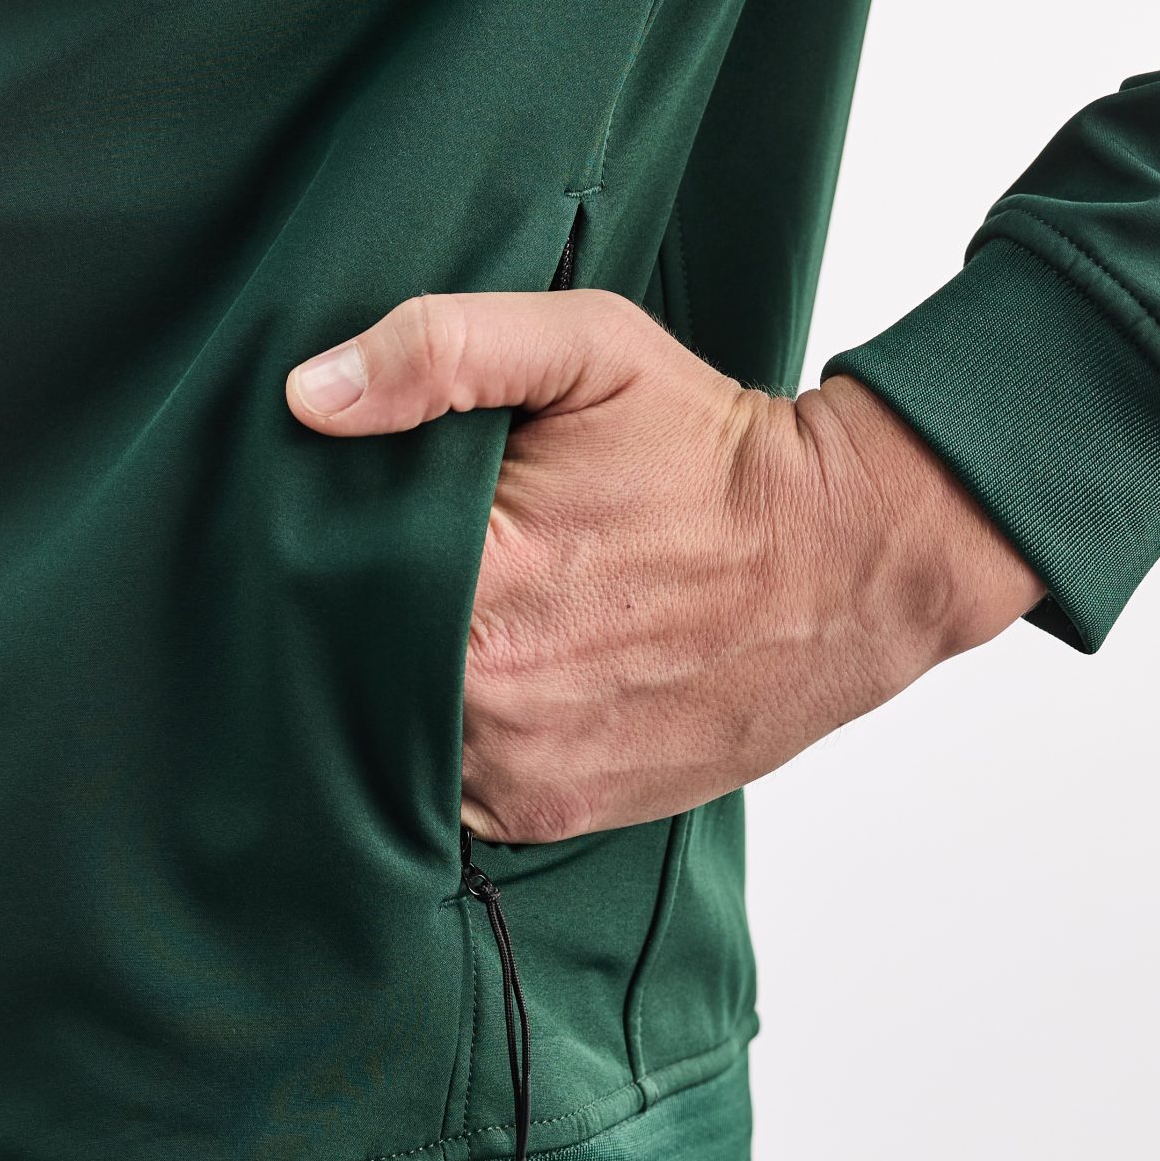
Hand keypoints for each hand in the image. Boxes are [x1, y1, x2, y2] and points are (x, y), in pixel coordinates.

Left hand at [287, 289, 1043, 841]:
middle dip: (349, 621)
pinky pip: (447, 793)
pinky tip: (475, 686)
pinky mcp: (552, 812)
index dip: (314, 551)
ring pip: (387, 738)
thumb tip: (311, 396)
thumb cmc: (711, 449)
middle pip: (347, 667)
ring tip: (431, 624)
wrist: (849, 561)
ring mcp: (522, 767)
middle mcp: (492, 695)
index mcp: (484, 579)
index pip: (326, 582)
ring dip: (390, 690)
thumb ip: (443, 350)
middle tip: (379, 568)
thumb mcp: (589, 348)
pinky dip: (444, 747)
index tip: (330, 520)